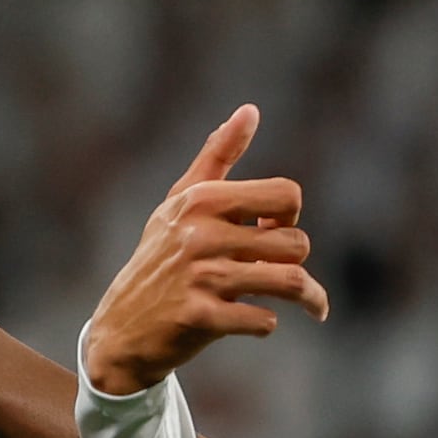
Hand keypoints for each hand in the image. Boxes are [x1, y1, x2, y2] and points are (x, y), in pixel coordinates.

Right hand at [78, 106, 328, 396]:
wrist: (122, 328)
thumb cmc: (161, 259)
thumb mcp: (181, 203)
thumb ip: (218, 157)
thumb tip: (250, 110)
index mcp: (202, 200)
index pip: (287, 195)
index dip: (289, 215)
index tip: (273, 230)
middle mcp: (200, 233)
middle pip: (295, 242)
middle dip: (297, 261)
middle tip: (284, 274)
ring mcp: (200, 276)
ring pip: (290, 281)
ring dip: (311, 298)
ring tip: (315, 307)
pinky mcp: (200, 318)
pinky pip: (264, 321)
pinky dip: (266, 323)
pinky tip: (255, 322)